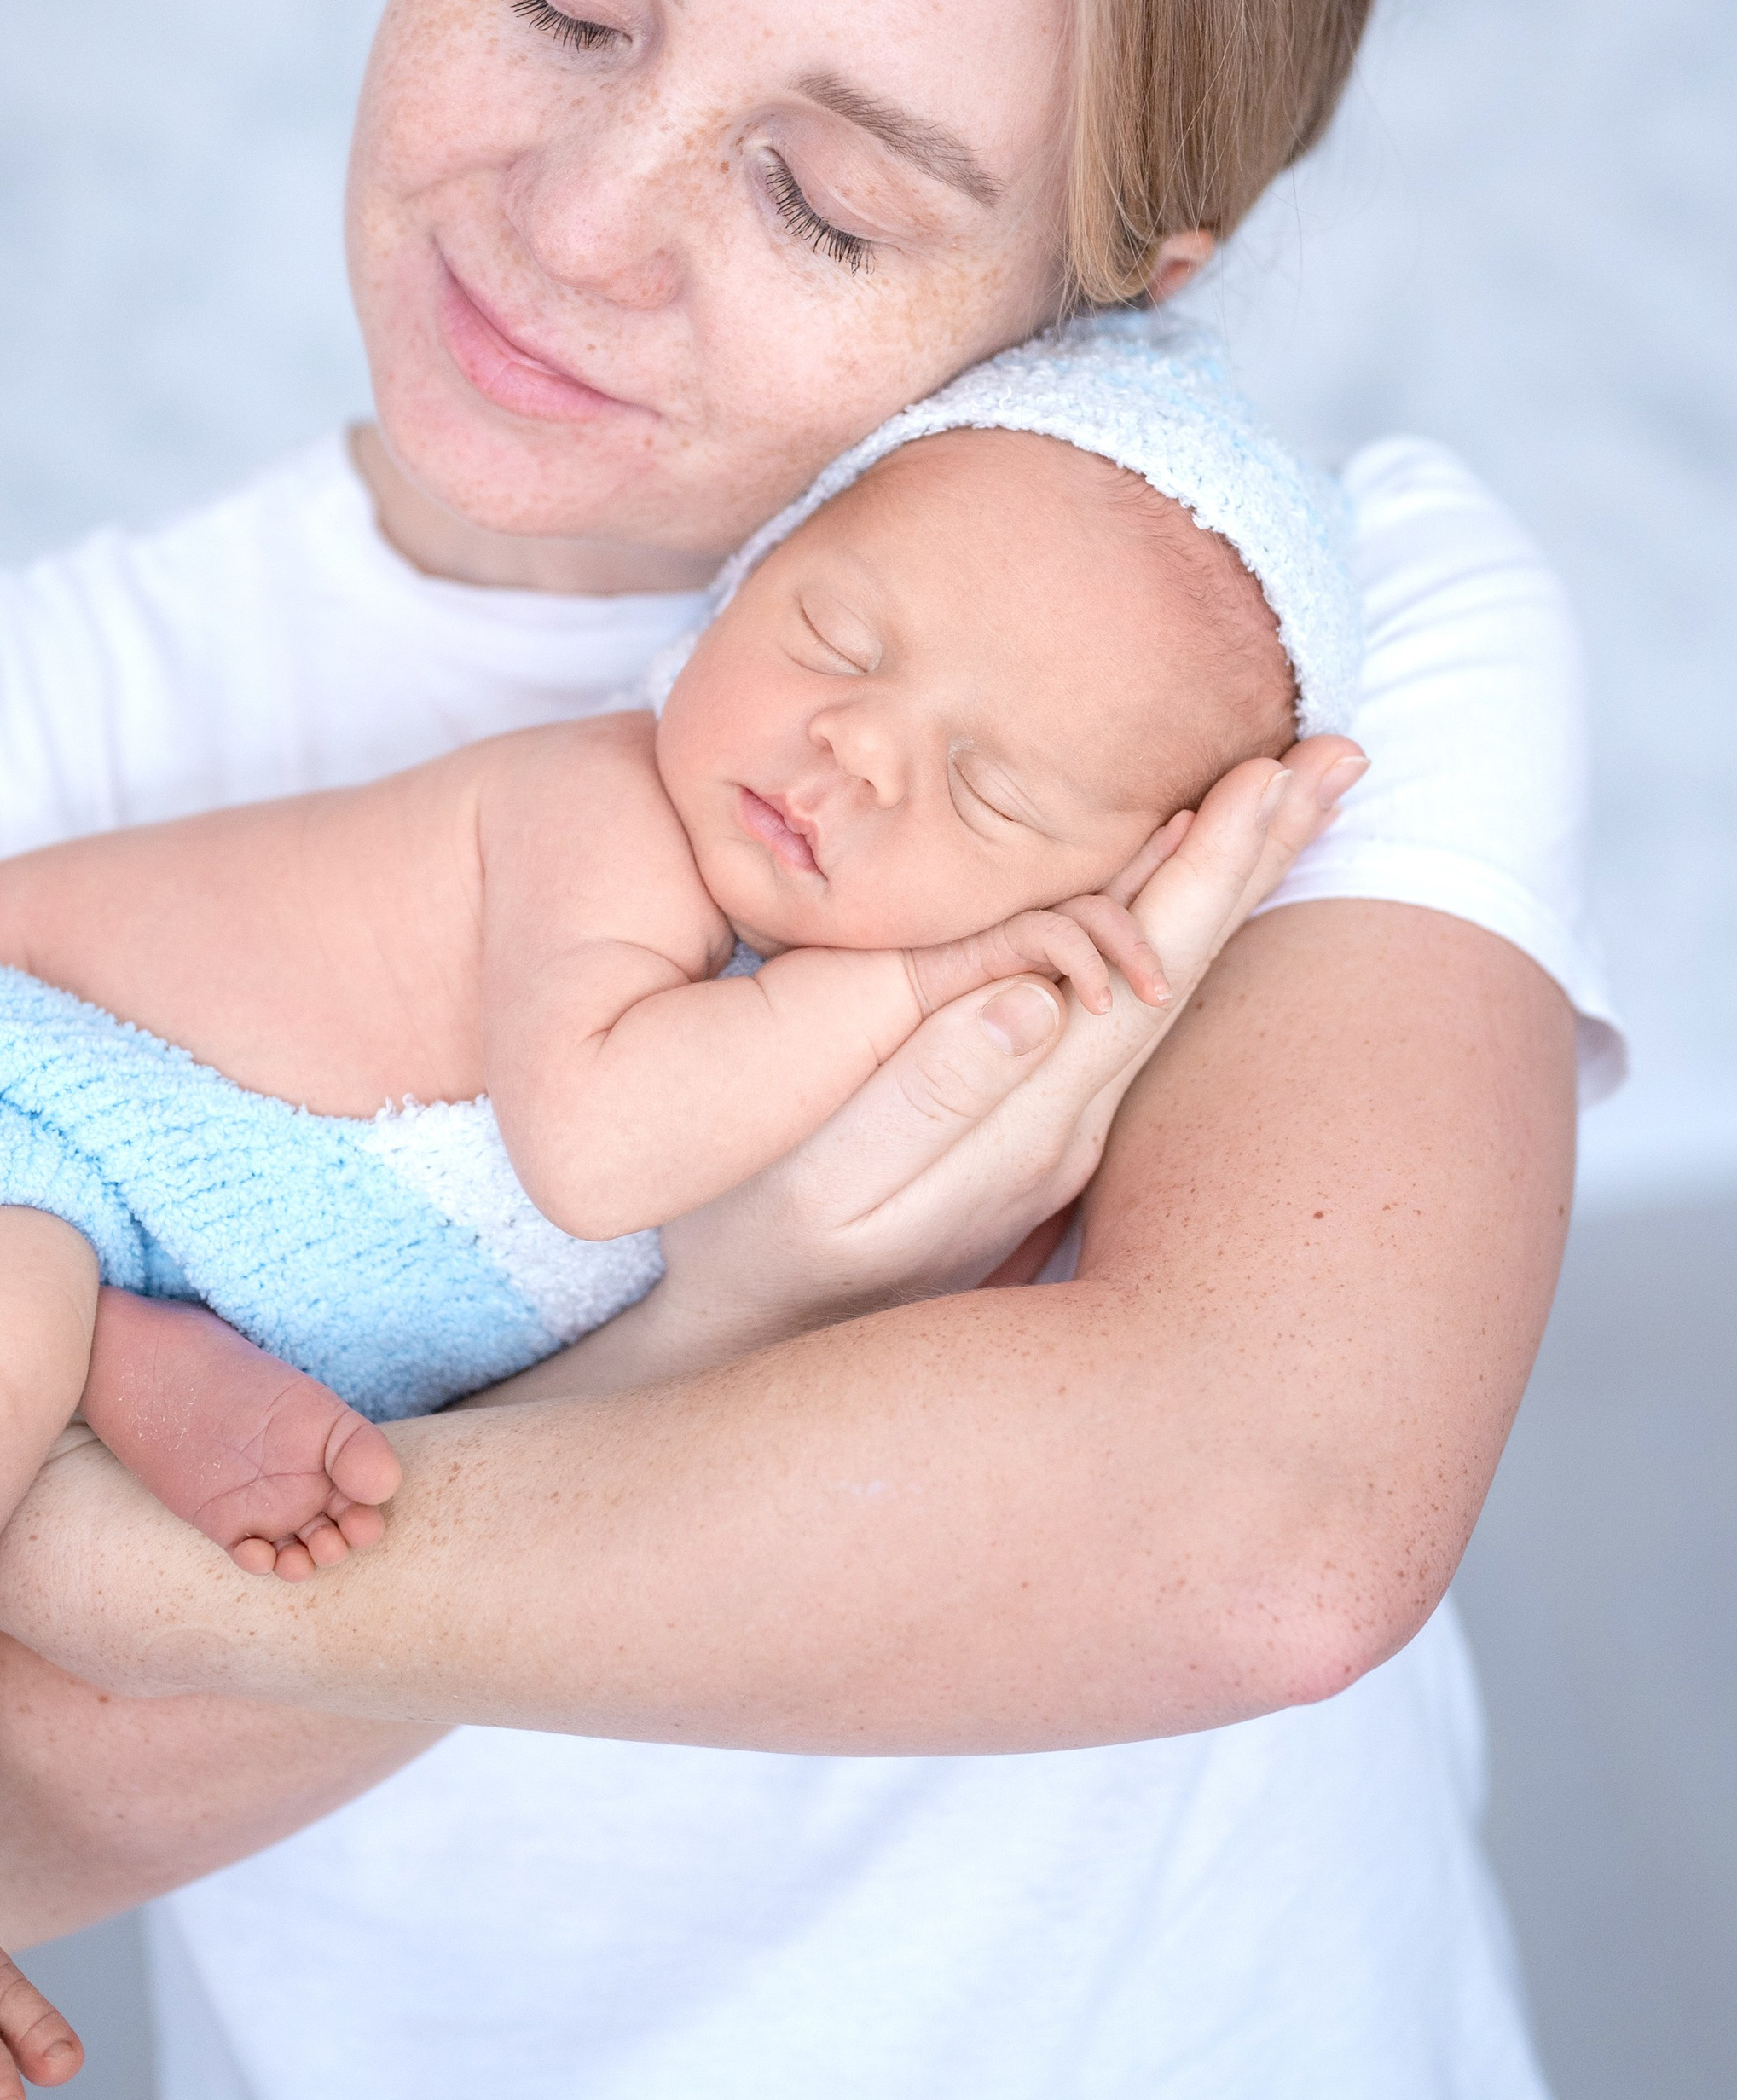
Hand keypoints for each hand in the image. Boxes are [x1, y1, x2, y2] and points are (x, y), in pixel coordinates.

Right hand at [654, 737, 1363, 1356]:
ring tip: (1290, 797)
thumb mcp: (828, 1179)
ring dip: (1228, 882)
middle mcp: (1071, 1122)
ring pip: (1167, 982)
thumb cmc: (761, 1248)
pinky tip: (1182, 888)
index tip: (1264, 776)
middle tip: (1340, 757)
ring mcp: (1060, 1131)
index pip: (1148, 966)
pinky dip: (1168, 925)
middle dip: (1258, 854)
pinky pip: (1123, 1004)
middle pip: (1186, 963)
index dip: (1204, 865)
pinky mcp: (1032, 1132)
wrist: (760, 1342)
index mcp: (1033, 1118)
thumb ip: (926, 1091)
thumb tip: (1033, 995)